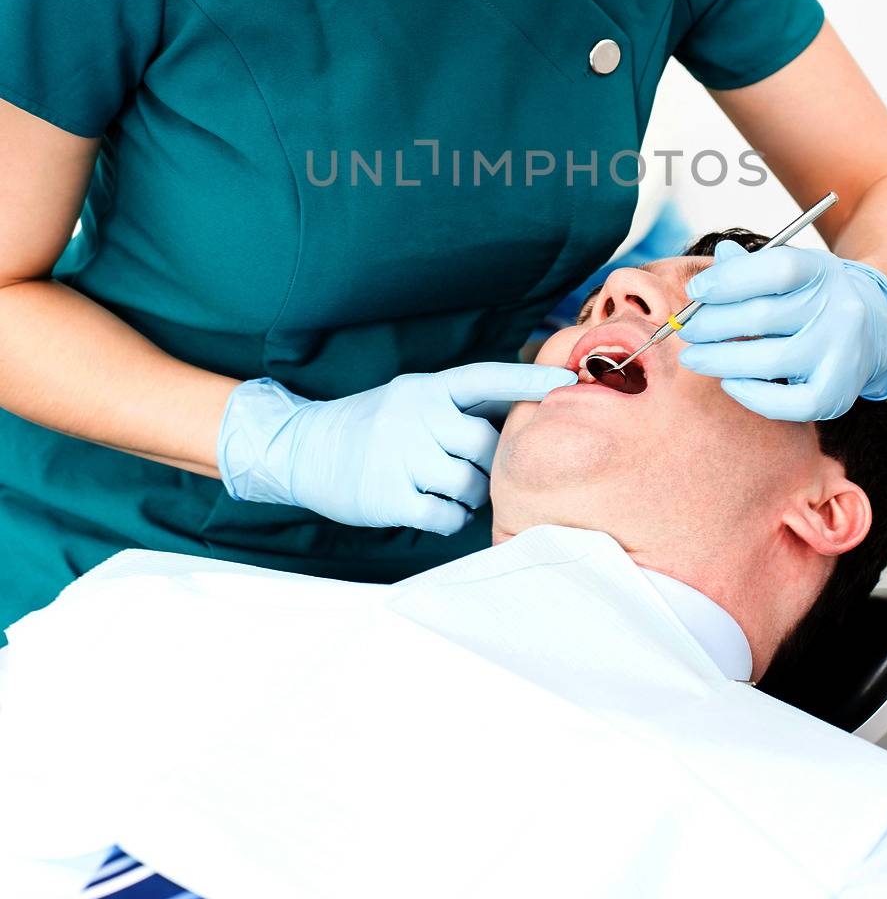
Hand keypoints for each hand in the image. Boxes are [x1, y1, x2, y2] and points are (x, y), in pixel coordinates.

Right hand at [216, 361, 576, 532]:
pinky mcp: (385, 496)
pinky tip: (437, 510)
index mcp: (426, 387)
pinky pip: (444, 517)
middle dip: (490, 463)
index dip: (528, 382)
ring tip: (453, 490)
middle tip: (477, 469)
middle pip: (484, 442)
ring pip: (469, 484)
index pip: (486, 378)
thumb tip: (527, 408)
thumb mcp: (414, 398)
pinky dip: (451, 519)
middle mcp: (413, 415)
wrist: (305, 448)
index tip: (569, 381)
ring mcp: (398, 455)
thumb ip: (462, 404)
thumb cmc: (378, 425)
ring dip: (472, 495)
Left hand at [676, 240, 886, 420]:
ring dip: (721, 360)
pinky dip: (752, 395)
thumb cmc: (816, 297)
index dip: (728, 280)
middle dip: (712, 324)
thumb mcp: (792, 269)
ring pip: (770, 360)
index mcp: (823, 272)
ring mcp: (841, 354)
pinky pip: (788, 403)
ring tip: (694, 357)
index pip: (775, 269)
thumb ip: (753, 266)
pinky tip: (729, 383)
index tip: (695, 293)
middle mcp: (839, 310)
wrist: (875, 329)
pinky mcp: (837, 393)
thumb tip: (720, 256)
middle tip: (685, 329)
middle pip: (764, 316)